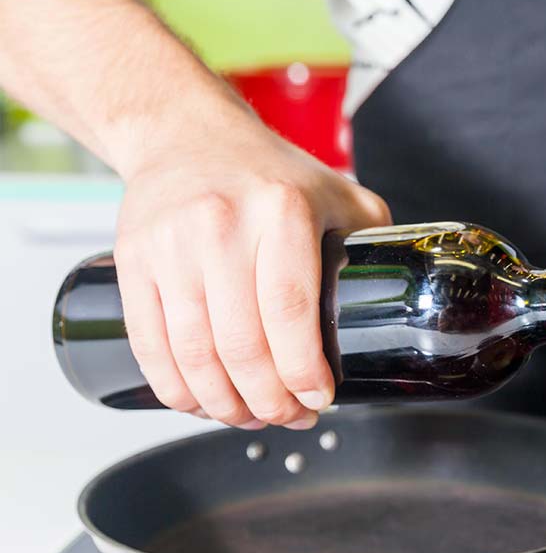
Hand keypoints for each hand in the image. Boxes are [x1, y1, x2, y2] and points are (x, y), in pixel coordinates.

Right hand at [113, 111, 389, 428]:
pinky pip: (150, 344)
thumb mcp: (338, 194)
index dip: (303, 370)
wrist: (185, 134)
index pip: (290, 310)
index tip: (318, 399)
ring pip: (193, 353)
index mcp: (282, 210)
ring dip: (223, 404)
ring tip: (250, 417)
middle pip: (242, 343)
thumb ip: (375, 243)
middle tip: (287, 417)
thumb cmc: (270, 173)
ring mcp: (169, 244)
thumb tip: (407, 304)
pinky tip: (201, 403)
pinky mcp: (130, 261)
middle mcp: (221, 224)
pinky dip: (176, 388)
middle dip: (268, 400)